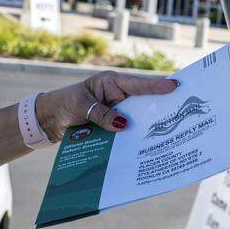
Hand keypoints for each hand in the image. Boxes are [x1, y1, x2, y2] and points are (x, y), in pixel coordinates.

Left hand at [35, 71, 178, 140]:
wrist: (51, 118)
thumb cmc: (65, 104)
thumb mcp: (82, 107)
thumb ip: (102, 115)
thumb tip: (124, 125)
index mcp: (111, 83)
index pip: (137, 85)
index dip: (156, 86)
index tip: (174, 86)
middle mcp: (117, 95)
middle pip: (142, 102)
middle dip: (157, 108)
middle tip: (178, 114)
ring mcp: (116, 110)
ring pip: (135, 118)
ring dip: (144, 126)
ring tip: (165, 133)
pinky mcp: (112, 124)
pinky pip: (125, 130)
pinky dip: (132, 136)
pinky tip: (143, 145)